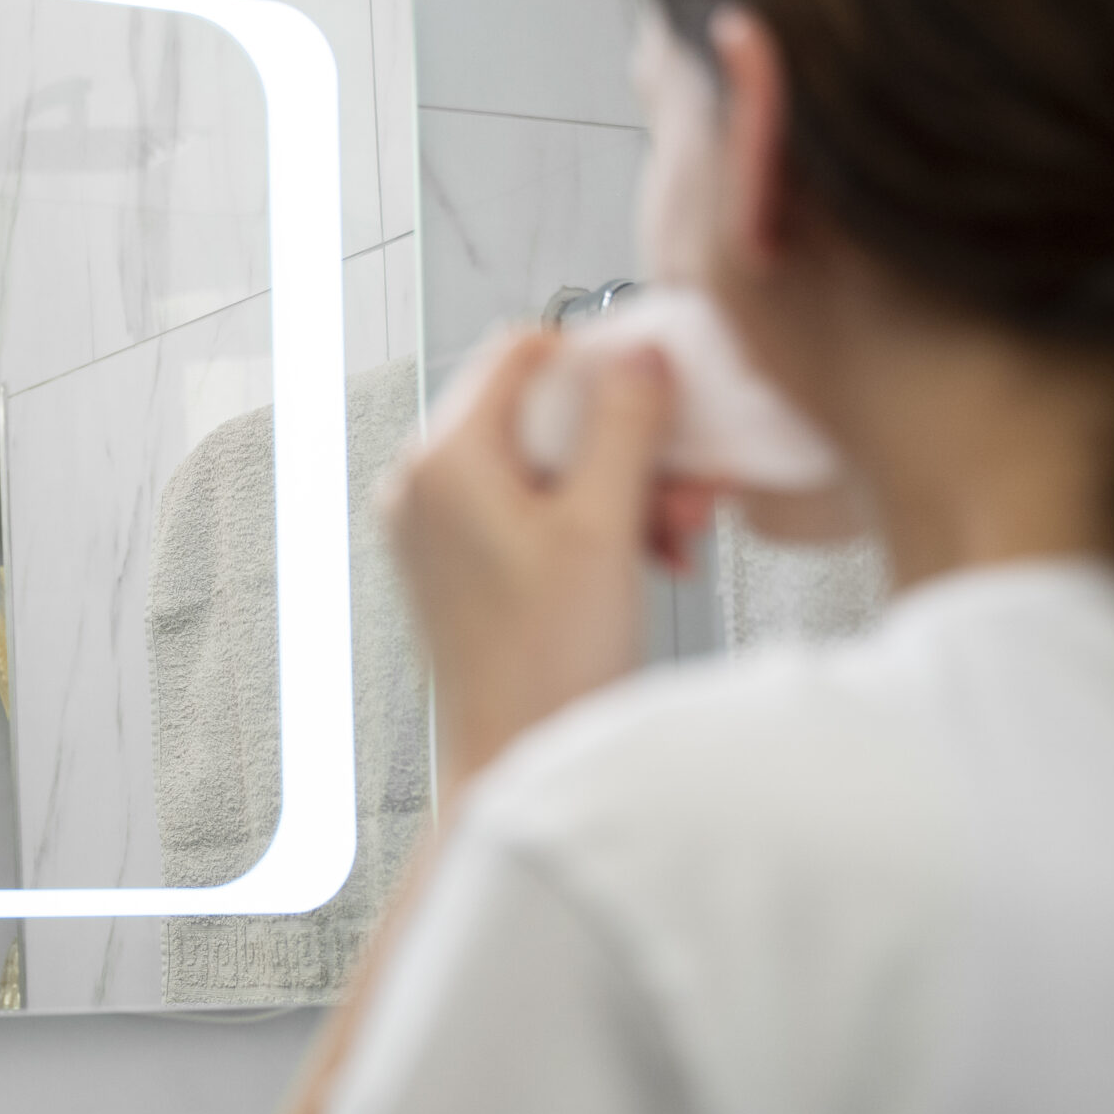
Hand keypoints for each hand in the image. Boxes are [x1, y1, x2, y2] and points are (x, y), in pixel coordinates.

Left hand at [382, 327, 703, 794]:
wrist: (516, 763)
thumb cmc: (547, 664)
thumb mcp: (603, 525)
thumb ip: (626, 422)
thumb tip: (641, 351)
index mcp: (445, 459)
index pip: (524, 351)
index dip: (604, 364)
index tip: (665, 400)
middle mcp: (426, 485)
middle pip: (543, 412)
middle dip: (629, 441)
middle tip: (688, 488)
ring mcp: (439, 528)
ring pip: (549, 463)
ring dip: (625, 486)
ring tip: (674, 537)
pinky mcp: (463, 567)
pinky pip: (536, 510)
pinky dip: (595, 522)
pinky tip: (647, 558)